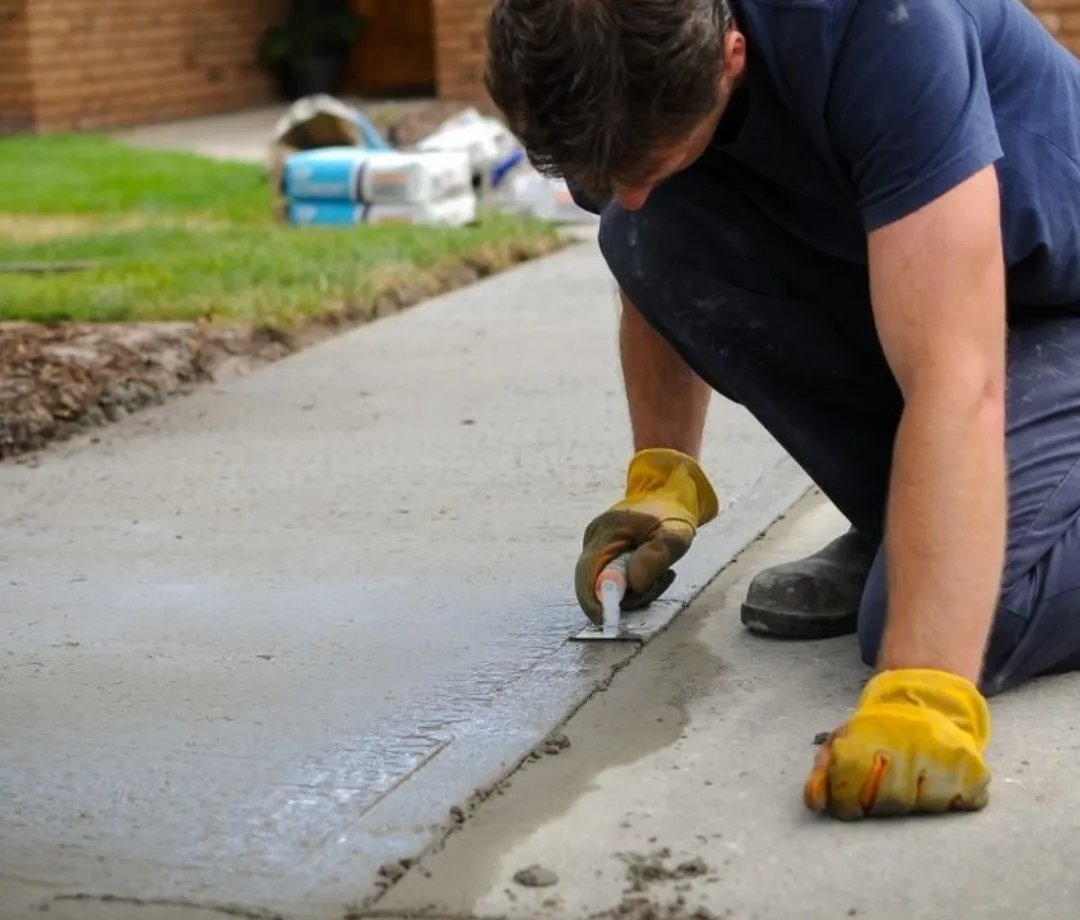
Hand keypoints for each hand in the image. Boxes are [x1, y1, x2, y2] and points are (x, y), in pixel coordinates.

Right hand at [574, 449, 719, 622]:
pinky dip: (636, 584)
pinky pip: (615, 578)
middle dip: (625, 597)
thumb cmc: (673, 511)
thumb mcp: (675, 535)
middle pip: (594, 586)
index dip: (595, 603)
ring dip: (635, 591)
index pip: (587, 578)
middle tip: (659, 584)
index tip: (611, 620)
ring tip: (663, 574)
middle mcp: (595, 541)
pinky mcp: (607, 553)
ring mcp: (599, 546)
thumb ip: (655, 557)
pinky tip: (656, 572)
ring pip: (606, 585)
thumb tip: (633, 584)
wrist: (669, 491)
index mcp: (605, 533)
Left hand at [804, 668, 990, 818]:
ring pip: (924, 807)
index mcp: (871, 734)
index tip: (848, 805)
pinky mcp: (973, 769)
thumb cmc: (879, 731)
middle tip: (881, 792)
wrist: (927, 702)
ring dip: (915, 803)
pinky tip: (938, 782)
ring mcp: (944, 756)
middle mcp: (909, 742)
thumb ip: (825, 770)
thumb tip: (815, 804)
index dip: (846, 801)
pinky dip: (949, 801)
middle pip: (889, 801)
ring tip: (911, 781)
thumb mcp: (844, 738)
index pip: (851, 782)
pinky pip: (960, 804)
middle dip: (880, 804)